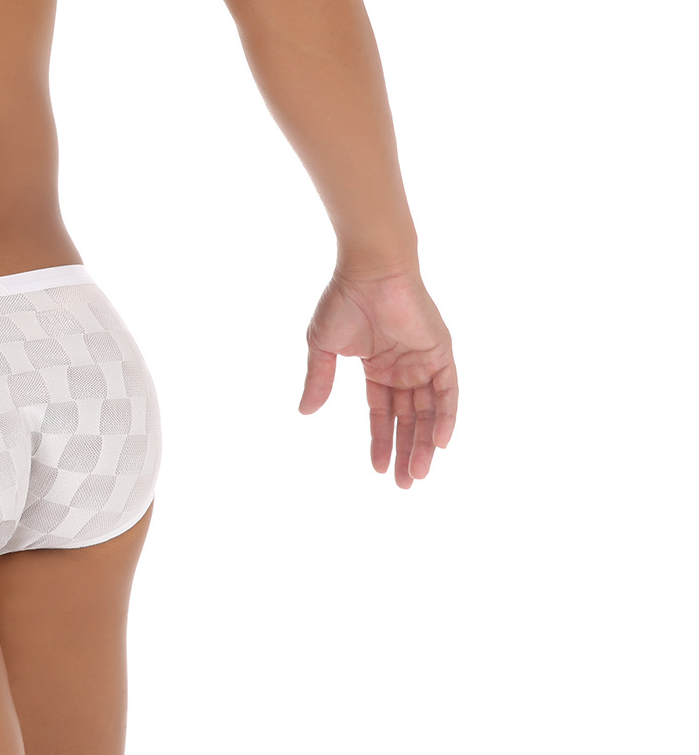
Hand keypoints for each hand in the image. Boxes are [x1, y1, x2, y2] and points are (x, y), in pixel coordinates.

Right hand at [298, 268, 457, 486]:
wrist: (368, 271)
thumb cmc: (343, 301)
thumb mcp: (323, 348)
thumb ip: (319, 380)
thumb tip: (305, 412)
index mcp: (378, 368)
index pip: (382, 413)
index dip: (380, 441)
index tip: (379, 469)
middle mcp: (404, 368)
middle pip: (409, 419)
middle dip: (407, 451)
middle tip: (405, 484)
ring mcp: (424, 361)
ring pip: (430, 411)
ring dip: (426, 443)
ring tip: (419, 473)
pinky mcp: (440, 352)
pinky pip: (448, 391)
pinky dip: (446, 416)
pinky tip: (439, 442)